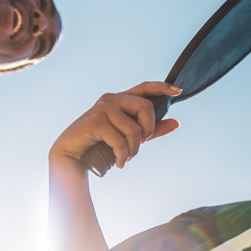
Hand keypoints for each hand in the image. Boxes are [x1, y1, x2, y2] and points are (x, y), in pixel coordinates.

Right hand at [50, 81, 181, 170]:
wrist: (73, 156)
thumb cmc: (102, 145)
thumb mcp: (131, 137)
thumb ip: (153, 130)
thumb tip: (177, 123)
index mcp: (122, 99)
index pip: (145, 87)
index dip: (162, 87)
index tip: (177, 91)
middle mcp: (112, 99)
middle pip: (146, 107)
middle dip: (148, 130)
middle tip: (140, 144)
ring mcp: (103, 108)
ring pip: (135, 128)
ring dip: (134, 149)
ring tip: (126, 158)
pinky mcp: (96, 120)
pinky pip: (121, 140)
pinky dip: (123, 155)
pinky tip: (119, 163)